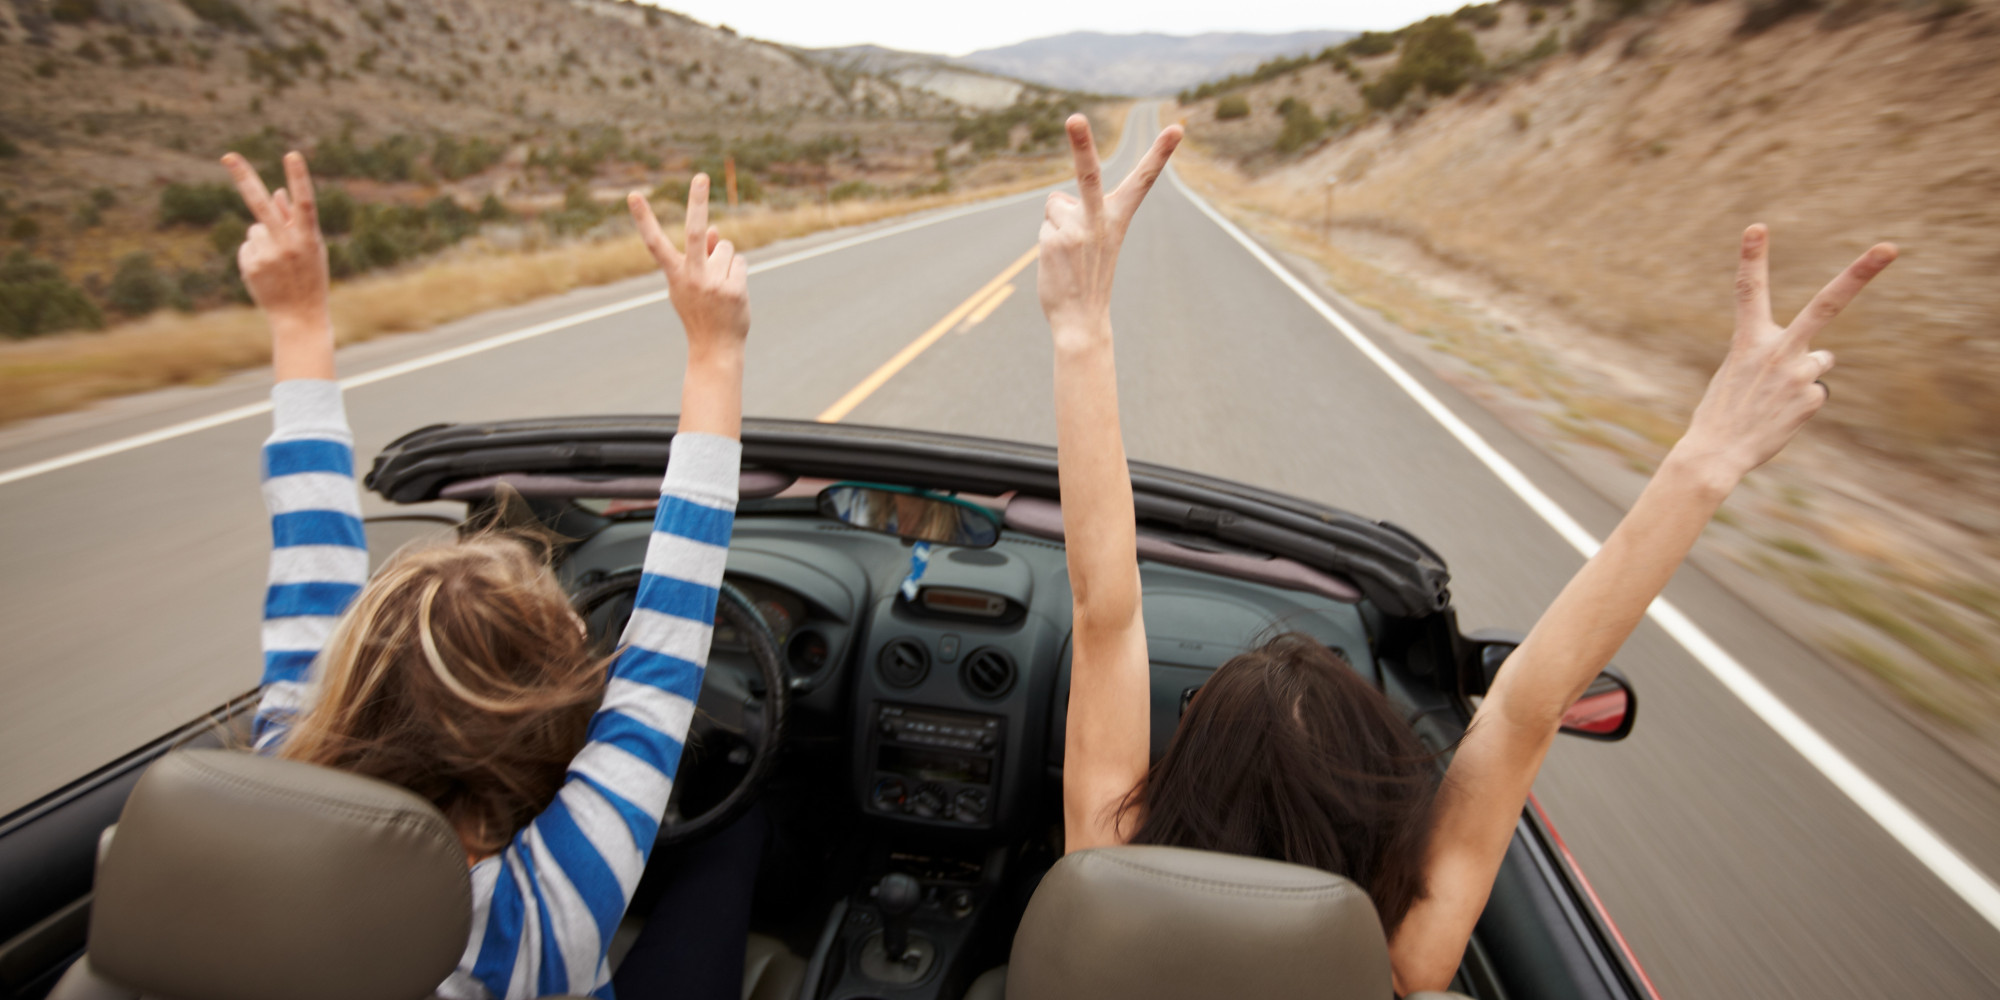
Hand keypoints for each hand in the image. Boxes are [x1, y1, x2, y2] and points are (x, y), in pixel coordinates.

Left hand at [223, 151, 332, 379]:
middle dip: (244, 178)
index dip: (299, 178)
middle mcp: (288, 244)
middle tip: (227, 155)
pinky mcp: (251, 266)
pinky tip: (267, 274)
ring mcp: (267, 256)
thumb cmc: (310, 279)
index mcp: (309, 238)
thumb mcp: (311, 249)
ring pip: (254, 229)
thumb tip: (276, 191)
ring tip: (278, 266)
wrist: (300, 318)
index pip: (305, 202)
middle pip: (261, 205)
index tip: (291, 154)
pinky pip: (247, 247)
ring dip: (262, 240)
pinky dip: (254, 256)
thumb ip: (294, 221)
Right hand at [628, 175, 749, 365]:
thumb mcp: (690, 284)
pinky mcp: (734, 289)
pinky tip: (732, 292)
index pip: (654, 242)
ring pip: (726, 247)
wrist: (714, 348)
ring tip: (720, 286)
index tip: (633, 195)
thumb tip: (714, 229)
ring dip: (726, 260)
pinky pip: (740, 262)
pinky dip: (738, 272)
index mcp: (675, 274)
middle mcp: (692, 276)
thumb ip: (701, 255)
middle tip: (701, 176)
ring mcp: (713, 283)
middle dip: (697, 201)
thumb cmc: (700, 312)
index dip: (643, 218)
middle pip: (695, 232)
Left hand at [1038, 115, 1181, 341]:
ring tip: (1069, 253)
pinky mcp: (1055, 240)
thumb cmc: (1090, 277)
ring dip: (1057, 223)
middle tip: (1073, 117)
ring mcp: (1078, 229)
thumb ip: (1082, 212)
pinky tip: (1058, 263)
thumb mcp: (1095, 239)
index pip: (1143, 179)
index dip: (1160, 152)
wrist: (1082, 319)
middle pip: (1089, 172)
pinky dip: (1046, 241)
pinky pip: (1045, 225)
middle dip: (1081, 143)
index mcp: (1120, 217)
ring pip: (1055, 205)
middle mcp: (1101, 219)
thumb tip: (1057, 201)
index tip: (1177, 128)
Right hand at [1676, 225, 1896, 483]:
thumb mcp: (1739, 372)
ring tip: (1773, 400)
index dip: (1752, 257)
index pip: (1749, 291)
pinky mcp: (1812, 398)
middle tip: (1890, 247)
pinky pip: (1815, 392)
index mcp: (1747, 341)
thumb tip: (1827, 355)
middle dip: (1860, 274)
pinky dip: (1800, 404)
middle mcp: (1777, 350)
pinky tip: (1780, 416)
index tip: (1756, 227)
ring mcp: (1798, 373)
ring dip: (1803, 375)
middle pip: (1826, 304)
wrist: (1715, 454)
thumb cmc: (1723, 411)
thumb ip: (1779, 354)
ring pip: (1820, 361)